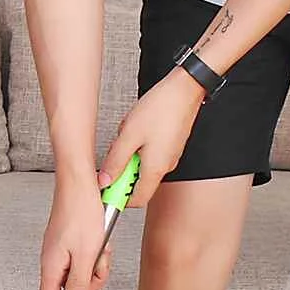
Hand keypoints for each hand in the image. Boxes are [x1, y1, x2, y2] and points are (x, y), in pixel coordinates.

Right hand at [39, 176, 113, 289]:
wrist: (80, 183)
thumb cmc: (81, 213)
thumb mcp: (86, 255)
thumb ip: (79, 285)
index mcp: (51, 267)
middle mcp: (51, 261)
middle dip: (89, 283)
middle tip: (99, 267)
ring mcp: (59, 251)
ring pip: (78, 274)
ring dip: (94, 266)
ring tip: (101, 250)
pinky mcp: (67, 242)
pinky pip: (81, 259)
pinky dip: (93, 255)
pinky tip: (99, 242)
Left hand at [99, 67, 205, 208]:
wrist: (184, 88)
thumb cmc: (161, 108)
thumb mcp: (129, 135)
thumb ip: (115, 162)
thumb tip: (105, 181)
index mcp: (155, 170)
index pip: (136, 200)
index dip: (119, 198)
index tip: (107, 187)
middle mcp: (165, 167)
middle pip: (139, 185)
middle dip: (123, 173)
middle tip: (116, 154)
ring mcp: (169, 157)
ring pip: (143, 169)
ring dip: (131, 157)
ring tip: (128, 137)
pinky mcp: (170, 147)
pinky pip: (150, 156)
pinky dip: (139, 149)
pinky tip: (137, 132)